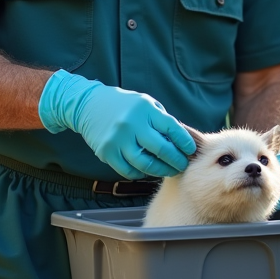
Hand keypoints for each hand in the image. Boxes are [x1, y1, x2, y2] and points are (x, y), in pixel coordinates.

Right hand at [38, 70, 194, 179]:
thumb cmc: (124, 105)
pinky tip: (147, 171)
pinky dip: (140, 174)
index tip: (190, 150)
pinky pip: (128, 170)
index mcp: (145, 109)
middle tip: (182, 165)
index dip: (184, 142)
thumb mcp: (146, 104)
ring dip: (160, 171)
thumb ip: (162, 120)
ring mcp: (117, 139)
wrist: (89, 105)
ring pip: (145, 164)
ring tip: (168, 170)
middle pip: (161, 150)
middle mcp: (131, 124)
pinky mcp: (106, 152)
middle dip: (176, 161)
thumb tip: (181, 143)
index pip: (172, 128)